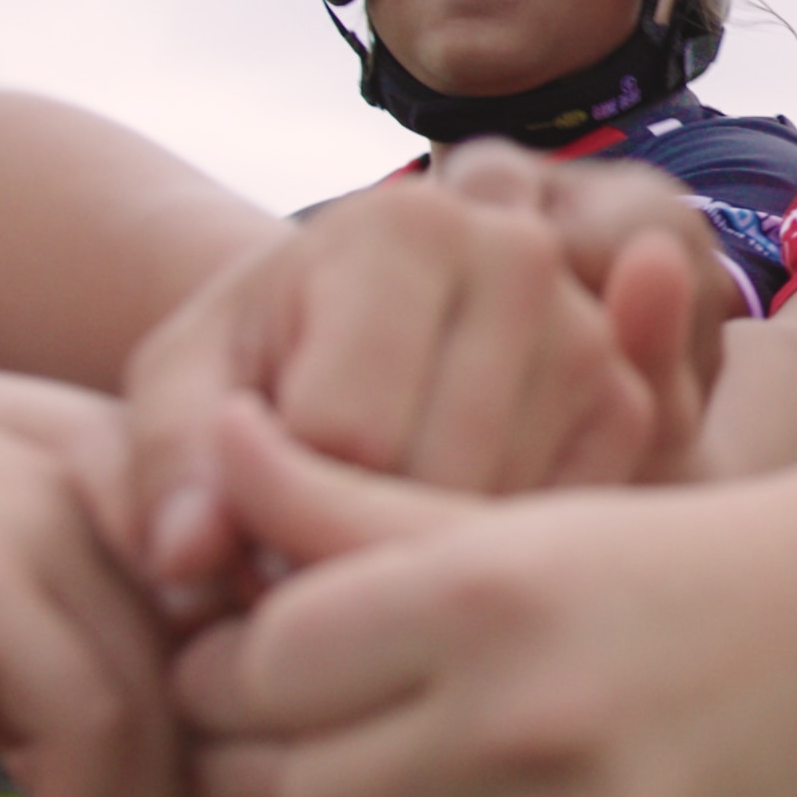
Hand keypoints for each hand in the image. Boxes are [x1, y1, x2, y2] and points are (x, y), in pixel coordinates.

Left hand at [119, 143, 729, 618]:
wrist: (349, 333)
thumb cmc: (258, 362)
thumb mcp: (182, 393)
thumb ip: (167, 468)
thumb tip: (187, 558)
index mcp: (403, 226)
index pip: (342, 437)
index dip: (270, 523)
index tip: (233, 538)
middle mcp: (520, 253)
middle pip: (431, 479)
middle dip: (343, 554)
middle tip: (284, 568)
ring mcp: (592, 331)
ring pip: (498, 518)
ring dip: (413, 571)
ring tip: (348, 548)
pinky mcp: (630, 409)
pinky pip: (553, 533)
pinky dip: (481, 565)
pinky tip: (420, 547)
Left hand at [166, 414, 796, 796]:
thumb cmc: (668, 563)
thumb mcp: (514, 514)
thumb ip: (344, 500)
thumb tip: (214, 444)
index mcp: (492, 596)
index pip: (260, 669)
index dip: (209, 678)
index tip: (215, 675)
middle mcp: (535, 731)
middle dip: (227, 784)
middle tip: (223, 766)